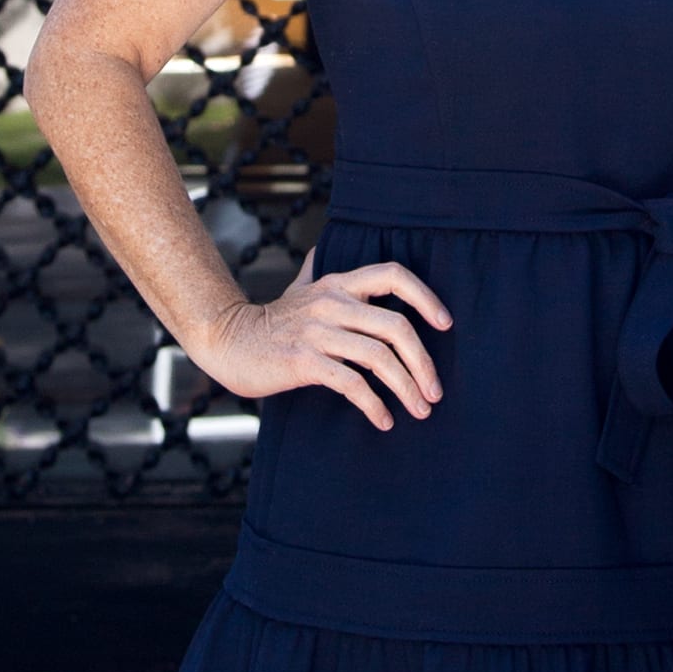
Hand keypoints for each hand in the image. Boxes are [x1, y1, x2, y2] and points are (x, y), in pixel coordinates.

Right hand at [196, 251, 449, 431]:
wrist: (227, 342)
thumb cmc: (269, 322)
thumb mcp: (298, 289)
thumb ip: (316, 271)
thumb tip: (321, 251)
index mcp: (338, 284)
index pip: (393, 274)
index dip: (425, 296)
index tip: (445, 324)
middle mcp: (331, 302)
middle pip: (396, 326)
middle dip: (423, 362)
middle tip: (435, 391)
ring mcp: (317, 331)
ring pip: (379, 358)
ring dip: (406, 388)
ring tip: (419, 410)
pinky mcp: (303, 361)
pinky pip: (352, 384)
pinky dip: (374, 405)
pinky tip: (384, 420)